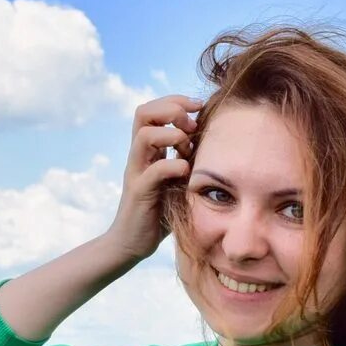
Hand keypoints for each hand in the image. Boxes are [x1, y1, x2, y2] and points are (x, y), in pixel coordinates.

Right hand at [102, 94, 202, 264]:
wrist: (132, 243)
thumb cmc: (158, 212)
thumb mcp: (176, 181)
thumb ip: (186, 161)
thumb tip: (212, 143)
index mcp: (147, 151)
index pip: (152, 110)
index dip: (175, 101)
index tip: (198, 107)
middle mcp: (138, 157)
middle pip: (143, 113)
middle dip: (170, 109)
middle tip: (190, 123)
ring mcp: (136, 173)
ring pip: (144, 135)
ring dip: (171, 135)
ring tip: (187, 148)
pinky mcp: (139, 193)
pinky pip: (154, 170)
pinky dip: (174, 166)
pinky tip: (186, 173)